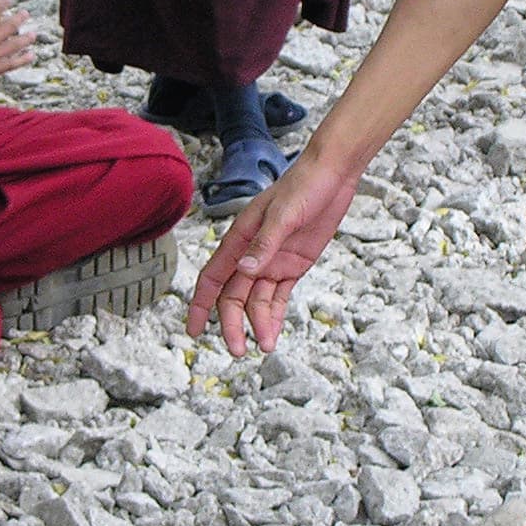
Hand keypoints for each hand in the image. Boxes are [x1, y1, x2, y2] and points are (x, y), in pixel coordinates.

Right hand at [188, 144, 360, 351]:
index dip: (199, 305)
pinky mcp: (293, 266)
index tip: (192, 330)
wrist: (332, 175)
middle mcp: (251, 254)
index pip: (213, 278)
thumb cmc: (304, 186)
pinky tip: (273, 334)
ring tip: (265, 346)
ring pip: (257, 301)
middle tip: (238, 350)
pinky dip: (275, 315)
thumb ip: (265, 244)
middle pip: (234, 297)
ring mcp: (272, 262)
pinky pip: (279, 297)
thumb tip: (244, 270)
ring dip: (258, 324)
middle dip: (232, 324)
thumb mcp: (285, 214)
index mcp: (240, 239)